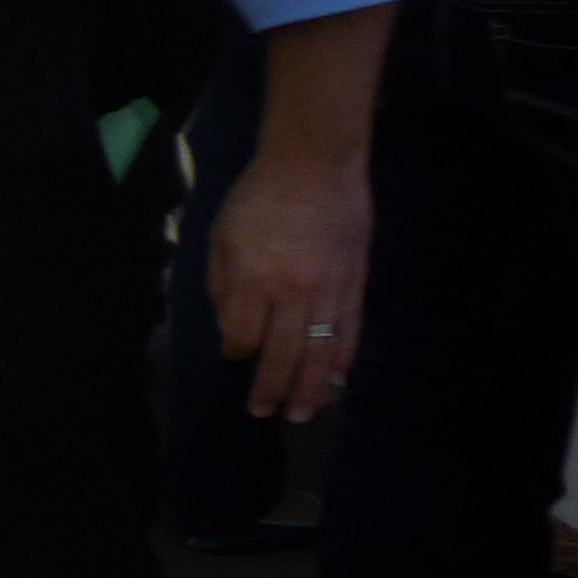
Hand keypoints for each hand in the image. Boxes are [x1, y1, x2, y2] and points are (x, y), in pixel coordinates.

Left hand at [208, 145, 369, 421]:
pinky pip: (350, 329)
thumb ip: (222, 287)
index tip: (235, 352)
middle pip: (282, 353)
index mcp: (253, 278)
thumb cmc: (259, 198)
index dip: (237, 350)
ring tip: (302, 415)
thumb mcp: (221, 238)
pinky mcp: (355, 281)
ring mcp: (329, 288)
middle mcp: (292, 290)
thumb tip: (231, 330)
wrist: (315, 162)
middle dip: (271, 388)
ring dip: (311, 388)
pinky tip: (337, 380)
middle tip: (264, 413)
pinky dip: (343, 358)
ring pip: (320, 350)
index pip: (244, 335)